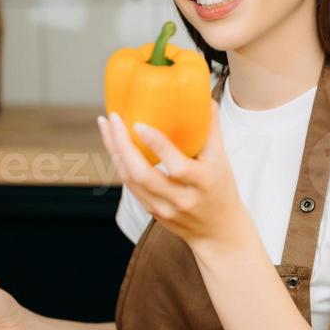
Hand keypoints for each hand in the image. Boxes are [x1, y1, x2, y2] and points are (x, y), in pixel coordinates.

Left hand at [97, 102, 252, 253]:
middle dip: (122, 146)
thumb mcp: (222, 160)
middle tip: (113, 119)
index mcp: (203, 183)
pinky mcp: (152, 212)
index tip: (139, 124)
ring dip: (115, 152)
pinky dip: (120, 163)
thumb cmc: (221, 189)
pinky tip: (114, 145)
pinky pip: (130, 186)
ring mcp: (164, 209)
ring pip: (130, 181)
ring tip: (107, 126)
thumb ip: (211, 129)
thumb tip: (203, 97)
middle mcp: (181, 199)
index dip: (157, 145)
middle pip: (142, 175)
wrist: (217, 231)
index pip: (177, 166)